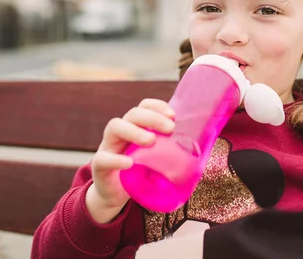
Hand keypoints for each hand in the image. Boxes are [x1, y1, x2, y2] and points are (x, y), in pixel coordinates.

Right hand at [86, 99, 174, 222]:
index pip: (143, 107)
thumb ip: (169, 152)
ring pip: (115, 127)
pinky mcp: (100, 167)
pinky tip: (130, 163)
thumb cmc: (138, 173)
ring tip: (150, 141)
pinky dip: (117, 159)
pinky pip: (104, 159)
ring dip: (134, 130)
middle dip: (152, 117)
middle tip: (169, 128)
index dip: (157, 106)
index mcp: (134, 127)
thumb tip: (202, 151)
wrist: (114, 195)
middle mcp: (120, 132)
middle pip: (132, 114)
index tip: (173, 115)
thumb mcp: (154, 159)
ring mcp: (107, 147)